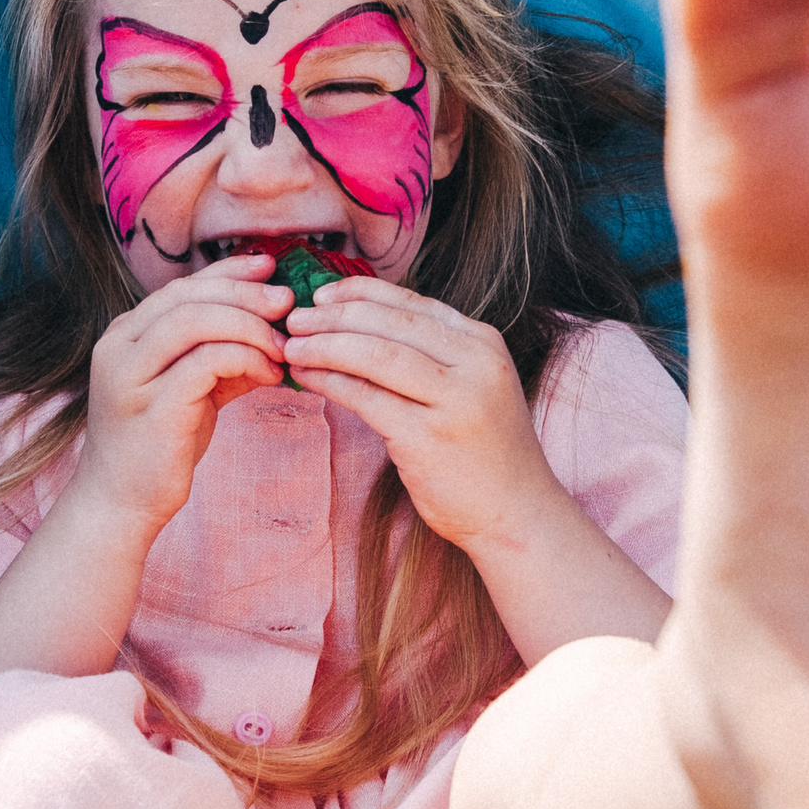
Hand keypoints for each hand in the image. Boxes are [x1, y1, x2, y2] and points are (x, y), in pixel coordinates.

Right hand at [66, 255, 291, 533]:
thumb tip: (274, 330)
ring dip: (248, 326)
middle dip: (244, 293)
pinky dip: (245, 359)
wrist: (120, 505)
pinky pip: (206, 363)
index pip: (181, 287)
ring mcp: (131, 377)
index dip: (227, 272)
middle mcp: (119, 348)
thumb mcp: (191, 391)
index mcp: (125, 335)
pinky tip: (270, 374)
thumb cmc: (158, 447)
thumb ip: (220, 357)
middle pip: (188, 297)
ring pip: (195, 322)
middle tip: (287, 303)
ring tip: (282, 345)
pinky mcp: (153, 408)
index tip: (268, 267)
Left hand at [280, 279, 563, 549]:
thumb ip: (434, 355)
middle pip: (389, 324)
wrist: (517, 516)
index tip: (323, 293)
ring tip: (291, 346)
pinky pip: (366, 399)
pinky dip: (330, 382)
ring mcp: (454, 402)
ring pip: (375, 355)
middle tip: (294, 318)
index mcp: (483, 344)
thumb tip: (363, 324)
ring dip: (324, 346)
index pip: (412, 303)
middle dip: (334, 316)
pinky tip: (307, 378)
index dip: (360, 293)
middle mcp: (474, 365)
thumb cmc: (485, 451)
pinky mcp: (427, 439)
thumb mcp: (474, 387)